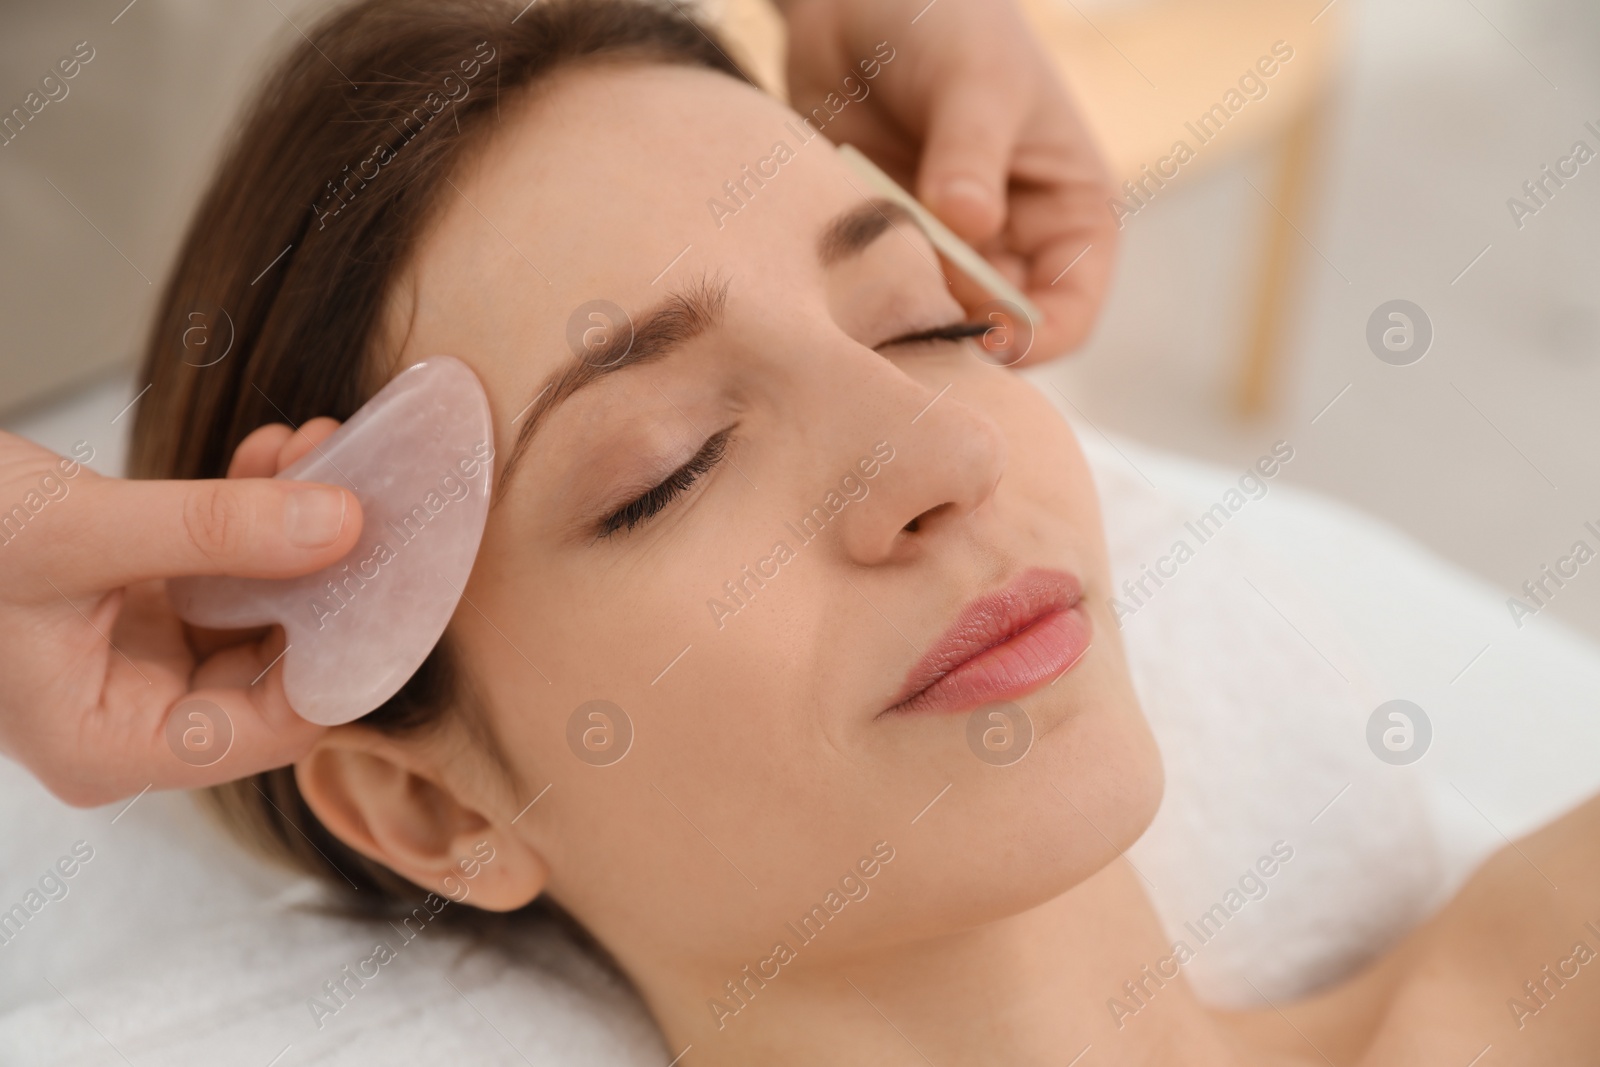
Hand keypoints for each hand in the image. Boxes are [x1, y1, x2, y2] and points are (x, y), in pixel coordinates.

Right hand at [0, 422, 357, 805]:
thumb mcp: (79, 533)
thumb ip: (214, 529)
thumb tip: (344, 524)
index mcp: (115, 745)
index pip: (277, 725)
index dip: (350, 652)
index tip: (405, 576)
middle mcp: (137, 717)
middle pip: (280, 663)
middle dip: (330, 573)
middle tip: (376, 492)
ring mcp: (140, 661)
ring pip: (261, 606)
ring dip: (299, 529)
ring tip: (326, 450)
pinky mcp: (139, 607)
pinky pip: (225, 569)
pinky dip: (255, 514)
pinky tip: (280, 453)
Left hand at [778, 0, 1116, 363]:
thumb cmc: (947, 19)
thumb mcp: (975, 78)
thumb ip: (971, 153)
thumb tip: (970, 225)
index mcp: (1070, 213)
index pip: (1070, 311)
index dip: (1031, 339)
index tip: (980, 336)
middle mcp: (1013, 244)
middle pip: (995, 330)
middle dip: (954, 328)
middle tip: (904, 311)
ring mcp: (946, 251)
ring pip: (933, 318)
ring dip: (902, 313)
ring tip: (865, 281)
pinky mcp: (888, 246)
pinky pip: (879, 295)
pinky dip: (860, 296)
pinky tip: (835, 274)